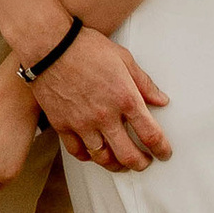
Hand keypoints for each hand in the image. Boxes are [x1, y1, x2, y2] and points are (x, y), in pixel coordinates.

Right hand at [33, 18, 170, 170]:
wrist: (50, 47)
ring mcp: (83, 123)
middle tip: (145, 163)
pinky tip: (94, 154)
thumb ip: (144, 83)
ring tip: (121, 164)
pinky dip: (88, 157)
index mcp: (125, 98)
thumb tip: (161, 100)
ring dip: (116, 165)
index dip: (162, 149)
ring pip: (103, 158)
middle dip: (141, 164)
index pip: (150, 134)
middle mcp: (105, 116)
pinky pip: (77, 152)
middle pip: (128, 155)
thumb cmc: (86, 48)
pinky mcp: (63, 125)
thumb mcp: (124, 59)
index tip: (164, 153)